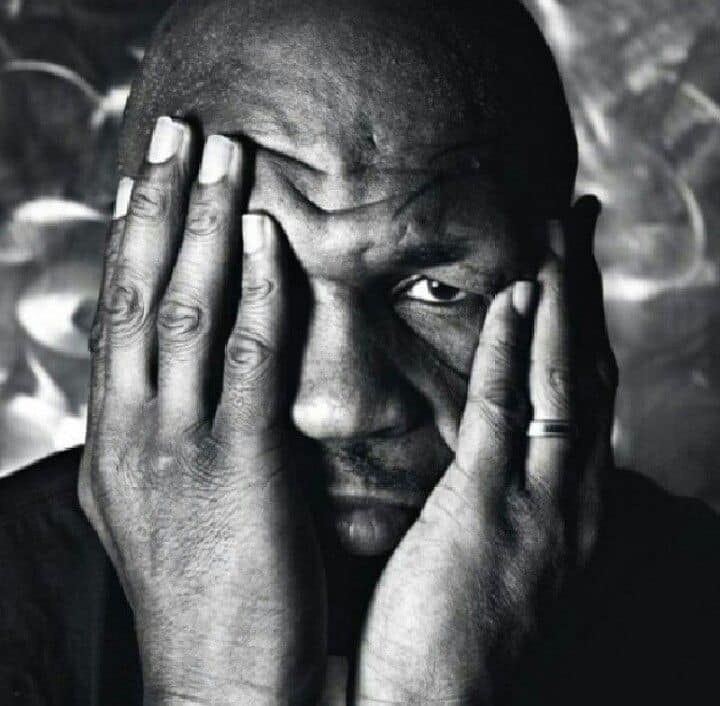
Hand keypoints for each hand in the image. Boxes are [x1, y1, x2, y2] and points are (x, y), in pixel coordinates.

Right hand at [78, 118, 325, 705]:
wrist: (220, 685)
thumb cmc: (202, 597)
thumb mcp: (157, 507)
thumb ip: (161, 438)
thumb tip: (168, 382)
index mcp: (115, 441)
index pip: (118, 316)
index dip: (135, 240)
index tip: (151, 181)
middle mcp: (133, 430)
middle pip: (140, 292)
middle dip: (160, 207)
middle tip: (178, 134)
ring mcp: (180, 444)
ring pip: (183, 308)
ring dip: (204, 225)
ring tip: (219, 155)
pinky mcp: (238, 464)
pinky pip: (244, 356)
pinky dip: (254, 290)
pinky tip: (265, 235)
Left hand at [356, 198, 616, 703]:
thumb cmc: (450, 629)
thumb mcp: (493, 547)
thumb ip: (500, 488)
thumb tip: (488, 441)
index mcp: (568, 504)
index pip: (583, 393)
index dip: (582, 324)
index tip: (569, 267)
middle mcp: (571, 497)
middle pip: (587, 370)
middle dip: (586, 291)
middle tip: (575, 219)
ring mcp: (537, 503)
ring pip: (560, 379)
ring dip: (561, 300)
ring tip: (554, 232)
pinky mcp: (487, 511)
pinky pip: (504, 413)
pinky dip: (510, 349)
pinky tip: (513, 296)